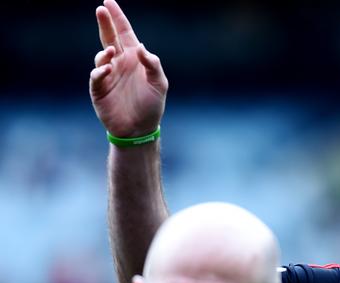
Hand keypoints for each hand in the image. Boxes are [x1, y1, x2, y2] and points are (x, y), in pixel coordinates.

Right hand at [90, 0, 167, 137]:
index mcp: (134, 59)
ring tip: (111, 51)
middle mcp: (119, 63)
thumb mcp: (160, 84)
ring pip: (101, 56)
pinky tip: (108, 69)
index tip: (109, 2)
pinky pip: (96, 75)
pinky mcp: (99, 89)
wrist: (140, 129)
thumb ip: (153, 65)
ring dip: (105, 51)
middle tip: (101, 10)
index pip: (125, 33)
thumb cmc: (152, 106)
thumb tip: (142, 48)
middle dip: (104, 23)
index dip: (118, 18)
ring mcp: (108, 75)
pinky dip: (100, 71)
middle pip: (109, 38)